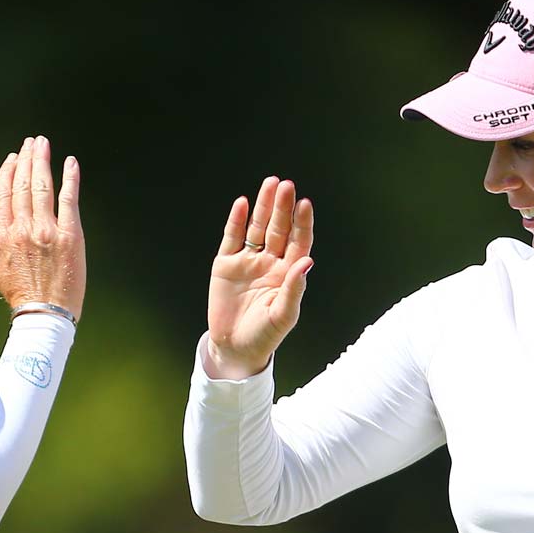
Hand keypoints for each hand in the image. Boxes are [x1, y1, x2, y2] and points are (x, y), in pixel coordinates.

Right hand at [0, 135, 84, 317]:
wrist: (44, 314)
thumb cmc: (23, 297)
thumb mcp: (1, 269)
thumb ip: (4, 244)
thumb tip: (7, 230)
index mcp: (3, 236)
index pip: (2, 195)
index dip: (7, 173)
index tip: (12, 159)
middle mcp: (22, 228)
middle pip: (23, 185)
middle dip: (27, 160)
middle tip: (31, 143)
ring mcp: (46, 230)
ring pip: (42, 186)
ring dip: (43, 161)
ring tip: (44, 145)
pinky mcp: (69, 234)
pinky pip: (69, 199)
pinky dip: (70, 178)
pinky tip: (70, 163)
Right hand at [205, 176, 313, 378]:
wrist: (234, 347)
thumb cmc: (264, 335)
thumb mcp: (283, 316)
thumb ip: (294, 289)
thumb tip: (307, 261)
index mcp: (287, 273)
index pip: (298, 241)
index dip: (301, 223)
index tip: (304, 204)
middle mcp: (270, 263)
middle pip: (278, 229)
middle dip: (282, 208)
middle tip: (286, 185)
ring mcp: (248, 261)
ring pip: (257, 228)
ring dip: (263, 207)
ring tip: (270, 184)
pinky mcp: (226, 264)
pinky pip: (232, 238)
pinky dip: (237, 221)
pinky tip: (242, 204)